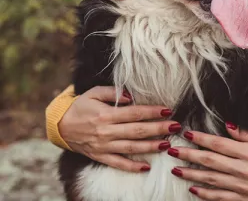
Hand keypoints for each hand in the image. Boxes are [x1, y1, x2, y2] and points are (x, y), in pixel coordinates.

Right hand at [58, 86, 180, 171]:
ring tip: (167, 144)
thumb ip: (112, 92)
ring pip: (131, 148)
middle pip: (137, 131)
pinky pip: (118, 163)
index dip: (152, 112)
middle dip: (158, 129)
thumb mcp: (94, 92)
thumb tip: (131, 96)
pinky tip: (146, 166)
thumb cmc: (80, 106)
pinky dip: (132, 166)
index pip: (134, 113)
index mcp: (106, 114)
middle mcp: (106, 132)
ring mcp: (103, 146)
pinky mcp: (100, 156)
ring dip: (151, 147)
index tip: (168, 109)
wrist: (60, 126)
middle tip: (175, 126)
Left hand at [167, 123, 247, 199]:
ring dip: (192, 174)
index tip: (187, 134)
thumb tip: (228, 126)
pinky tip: (193, 190)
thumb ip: (247, 135)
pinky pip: (220, 198)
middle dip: (189, 155)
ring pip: (211, 180)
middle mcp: (243, 170)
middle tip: (173, 150)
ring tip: (176, 169)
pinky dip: (205, 194)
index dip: (201, 138)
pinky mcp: (243, 200)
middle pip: (210, 161)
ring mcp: (242, 187)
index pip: (219, 144)